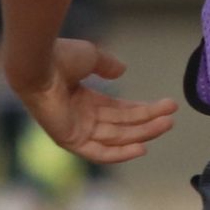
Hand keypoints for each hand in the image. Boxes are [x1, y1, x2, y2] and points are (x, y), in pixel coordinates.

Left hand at [10, 39, 175, 164]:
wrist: (38, 63)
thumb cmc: (60, 56)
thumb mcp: (91, 57)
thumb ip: (106, 65)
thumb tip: (122, 70)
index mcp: (83, 99)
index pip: (118, 110)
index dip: (142, 109)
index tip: (164, 106)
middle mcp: (81, 116)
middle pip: (121, 125)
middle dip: (148, 121)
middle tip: (171, 118)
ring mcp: (76, 129)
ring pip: (116, 137)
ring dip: (142, 132)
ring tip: (166, 124)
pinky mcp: (70, 140)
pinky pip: (98, 152)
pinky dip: (120, 153)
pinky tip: (142, 148)